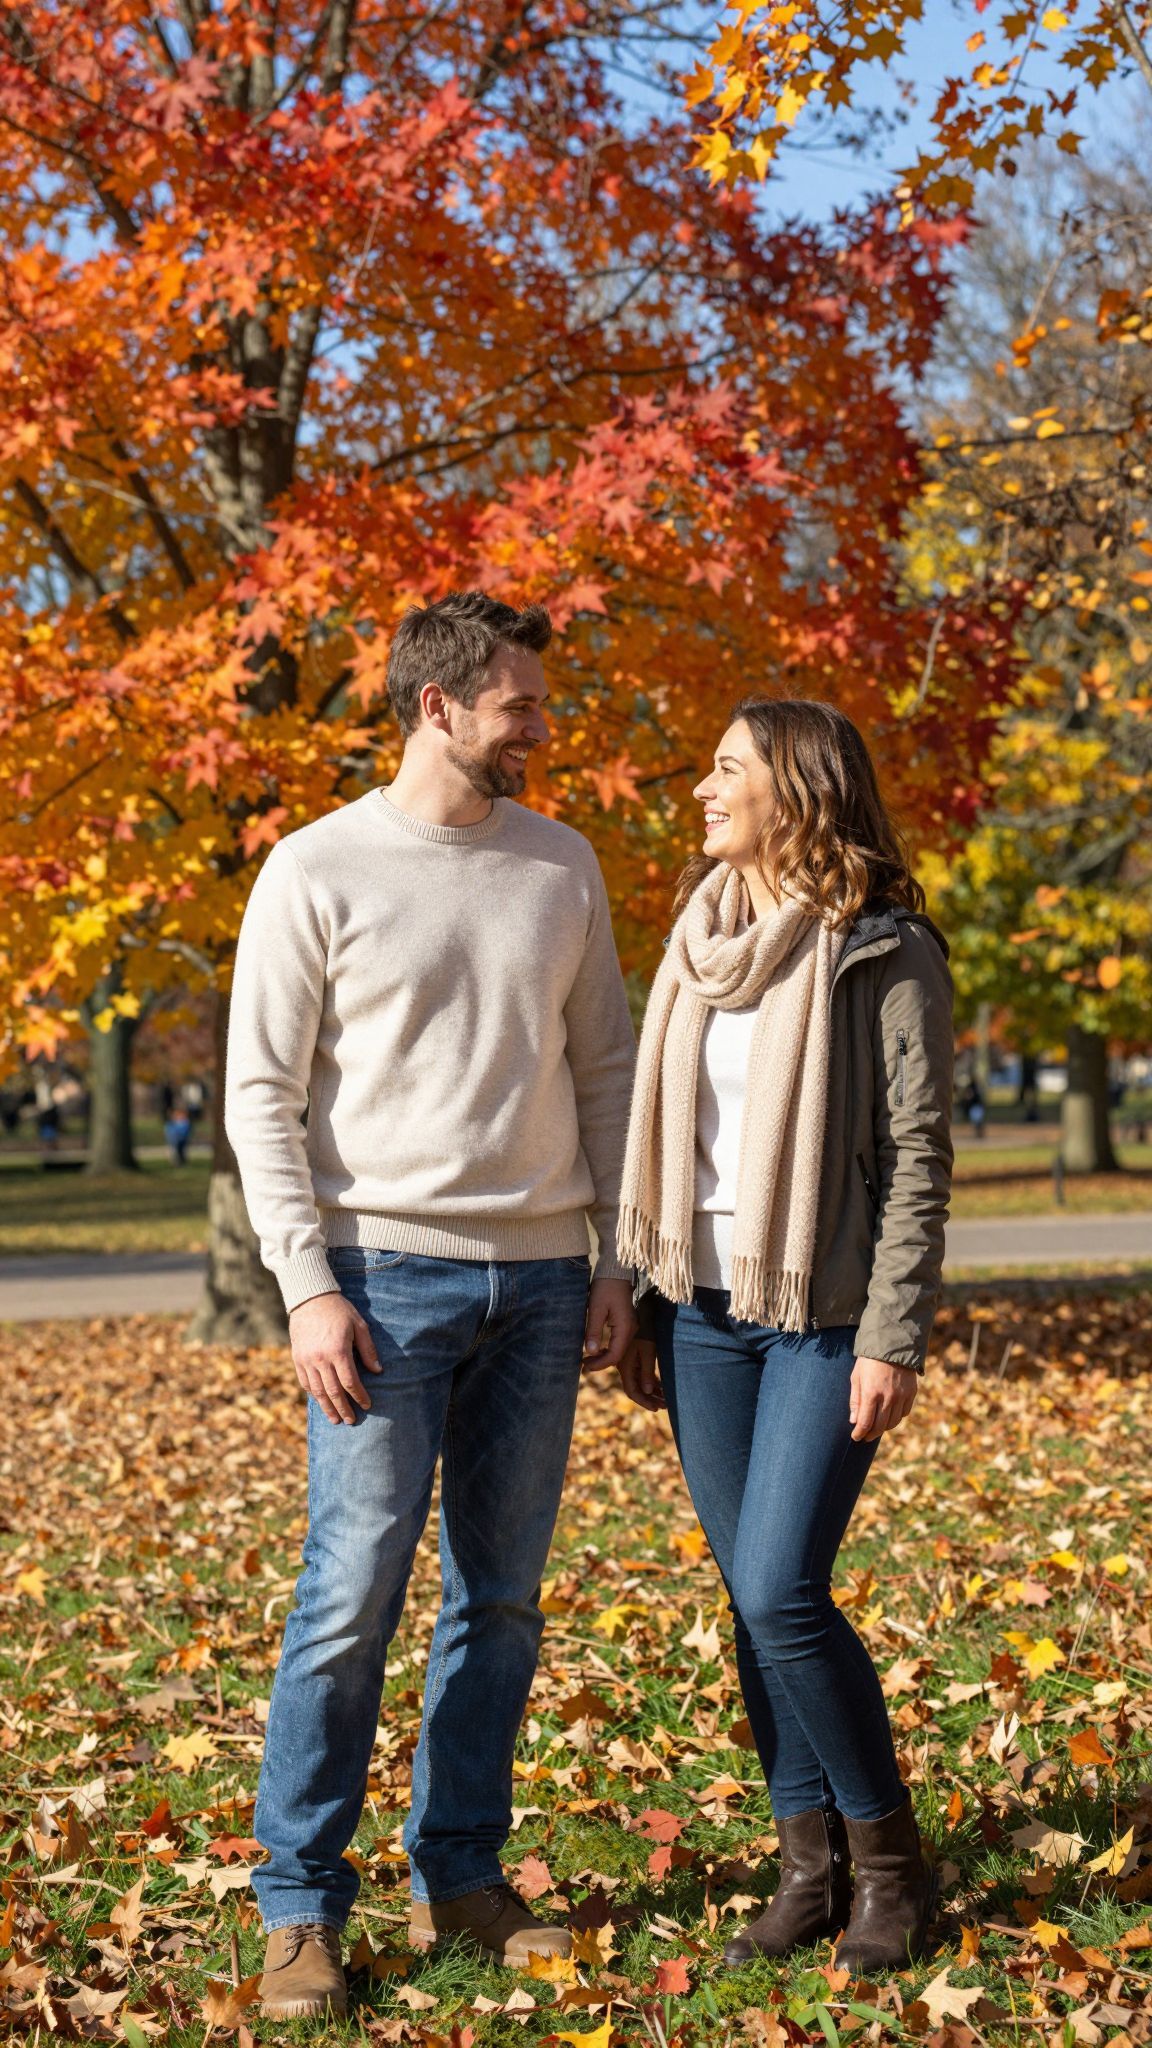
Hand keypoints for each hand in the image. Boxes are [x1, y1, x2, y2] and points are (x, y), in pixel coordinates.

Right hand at [289, 1291, 380, 1424]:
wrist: (310, 1298)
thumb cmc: (339, 1311)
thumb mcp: (359, 1325)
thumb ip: (368, 1350)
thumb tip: (378, 1371)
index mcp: (338, 1351)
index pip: (350, 1382)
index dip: (359, 1396)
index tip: (367, 1405)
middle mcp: (320, 1359)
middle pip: (333, 1391)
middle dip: (343, 1408)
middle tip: (351, 1421)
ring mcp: (306, 1360)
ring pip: (317, 1391)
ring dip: (327, 1407)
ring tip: (335, 1420)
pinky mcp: (297, 1358)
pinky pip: (305, 1382)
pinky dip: (313, 1394)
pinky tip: (321, 1402)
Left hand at [582, 1277, 636, 1374]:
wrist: (616, 1271)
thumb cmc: (605, 1287)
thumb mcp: (596, 1308)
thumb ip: (593, 1330)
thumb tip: (590, 1351)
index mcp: (625, 1327)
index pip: (614, 1354)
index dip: (600, 1364)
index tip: (585, 1366)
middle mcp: (631, 1329)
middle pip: (618, 1355)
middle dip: (601, 1362)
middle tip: (584, 1365)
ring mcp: (630, 1327)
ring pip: (619, 1349)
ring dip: (604, 1356)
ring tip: (588, 1359)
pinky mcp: (627, 1323)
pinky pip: (619, 1342)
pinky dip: (608, 1349)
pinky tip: (597, 1349)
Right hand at [617, 1338, 663, 1411]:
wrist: (641, 1313)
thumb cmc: (645, 1331)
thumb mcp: (648, 1352)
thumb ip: (647, 1372)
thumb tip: (648, 1391)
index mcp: (625, 1366)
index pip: (632, 1391)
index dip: (644, 1401)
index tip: (656, 1408)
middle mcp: (625, 1367)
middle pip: (636, 1389)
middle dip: (649, 1399)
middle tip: (664, 1407)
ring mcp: (630, 1363)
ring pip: (640, 1383)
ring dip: (652, 1392)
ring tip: (666, 1400)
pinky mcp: (636, 1359)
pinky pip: (643, 1375)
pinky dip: (652, 1382)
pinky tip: (662, 1388)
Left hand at [849, 1355, 918, 1442]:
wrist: (892, 1343)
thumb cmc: (869, 1360)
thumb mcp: (856, 1377)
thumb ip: (855, 1400)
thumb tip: (854, 1421)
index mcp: (871, 1392)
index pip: (866, 1422)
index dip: (860, 1433)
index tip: (856, 1437)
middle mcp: (888, 1396)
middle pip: (880, 1426)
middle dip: (871, 1434)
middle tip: (865, 1437)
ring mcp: (902, 1395)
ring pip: (894, 1422)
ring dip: (884, 1427)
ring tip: (877, 1427)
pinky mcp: (911, 1392)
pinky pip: (904, 1412)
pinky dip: (897, 1417)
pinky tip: (890, 1415)